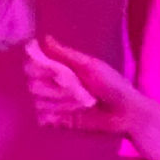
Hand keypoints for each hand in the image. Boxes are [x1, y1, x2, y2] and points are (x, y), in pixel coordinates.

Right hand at [27, 36, 141, 135]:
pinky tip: (68, 115)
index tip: (51, 70)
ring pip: (38, 101)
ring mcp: (56, 104)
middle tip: (72, 89)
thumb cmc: (112, 85)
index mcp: (61, 69)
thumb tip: (43, 38)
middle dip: (51, 87)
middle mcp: (54, 85)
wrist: (126, 113)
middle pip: (33, 84)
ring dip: (57, 102)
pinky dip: (54, 116)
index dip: (38, 68)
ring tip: (78, 103)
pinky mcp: (60, 121)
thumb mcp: (90, 66)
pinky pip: (43, 118)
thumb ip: (65, 54)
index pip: (33, 66)